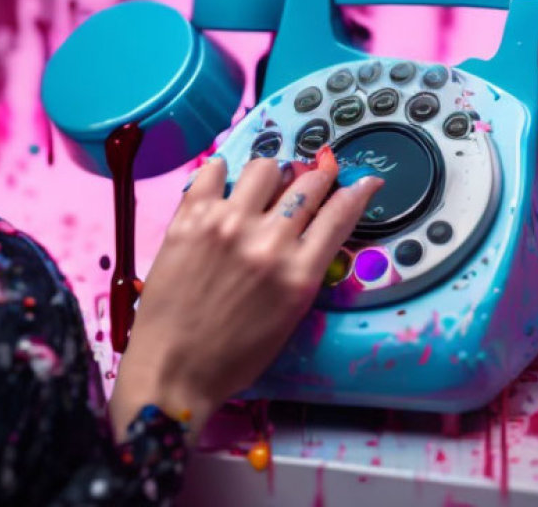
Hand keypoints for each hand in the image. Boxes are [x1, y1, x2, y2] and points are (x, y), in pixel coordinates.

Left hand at [109, 155, 383, 440]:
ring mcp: (226, 224)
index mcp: (298, 274)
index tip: (365, 180)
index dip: (357, 192)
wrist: (172, 368)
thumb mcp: (288, 317)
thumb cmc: (233, 356)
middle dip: (318, 177)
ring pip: (264, 168)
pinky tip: (223, 183)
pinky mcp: (189, 219)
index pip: (339, 215)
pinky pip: (212, 172)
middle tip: (314, 177)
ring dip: (271, 175)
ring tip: (263, 188)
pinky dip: (222, 173)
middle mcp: (267, 241)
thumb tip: (313, 228)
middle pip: (307, 185)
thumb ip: (304, 270)